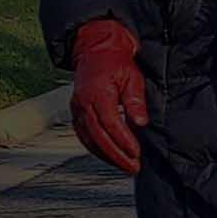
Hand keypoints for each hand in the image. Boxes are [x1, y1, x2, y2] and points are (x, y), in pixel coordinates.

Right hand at [68, 19, 151, 173]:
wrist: (96, 50)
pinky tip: (107, 155)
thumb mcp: (132, 77)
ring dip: (106, 155)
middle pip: (99, 136)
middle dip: (116, 155)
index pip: (111, 123)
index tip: (136, 153)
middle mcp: (83, 103)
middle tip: (132, 167)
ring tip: (123, 165)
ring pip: (89, 139)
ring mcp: (77, 108)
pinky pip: (83, 135)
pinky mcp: (76, 112)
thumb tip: (140, 122)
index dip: (124, 141)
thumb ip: (135, 100)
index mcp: (98, 93)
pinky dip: (95, 147)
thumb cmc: (116, 62)